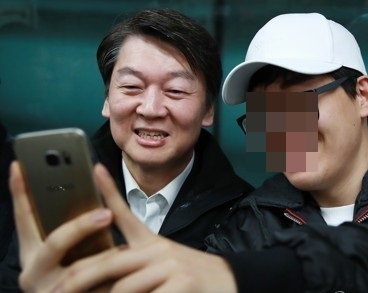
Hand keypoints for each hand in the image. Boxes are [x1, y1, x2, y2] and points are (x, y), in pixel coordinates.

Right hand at [9, 161, 113, 291]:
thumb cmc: (91, 275)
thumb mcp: (79, 249)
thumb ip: (77, 229)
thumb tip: (91, 189)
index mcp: (33, 253)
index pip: (24, 219)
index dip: (20, 193)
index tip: (20, 164)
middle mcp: (34, 273)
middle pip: (54, 244)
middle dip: (81, 227)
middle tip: (106, 214)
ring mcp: (49, 291)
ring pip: (76, 270)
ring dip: (103, 256)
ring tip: (123, 243)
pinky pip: (93, 289)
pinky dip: (111, 277)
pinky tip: (127, 264)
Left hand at [11, 161, 237, 291]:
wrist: (227, 281)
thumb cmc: (189, 273)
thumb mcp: (161, 256)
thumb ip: (134, 253)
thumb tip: (109, 260)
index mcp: (150, 243)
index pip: (125, 213)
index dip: (108, 190)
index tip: (95, 168)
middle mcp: (159, 251)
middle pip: (110, 262)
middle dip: (78, 280)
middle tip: (55, 292)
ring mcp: (171, 266)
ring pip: (123, 287)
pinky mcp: (183, 282)